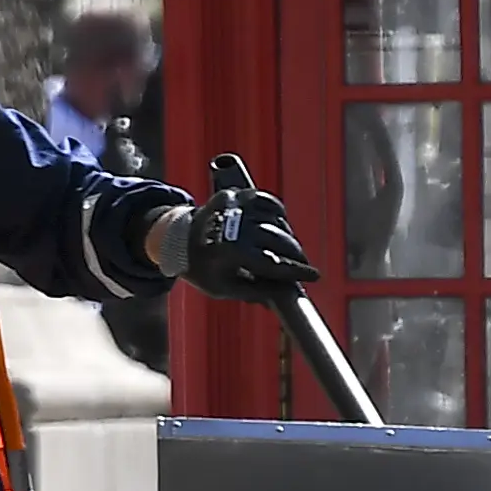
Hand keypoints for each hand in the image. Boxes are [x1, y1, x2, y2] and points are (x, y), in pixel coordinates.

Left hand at [180, 181, 317, 300]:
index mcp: (229, 253)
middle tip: (302, 264)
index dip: (297, 271)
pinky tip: (280, 225)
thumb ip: (257, 293)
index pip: (274, 263)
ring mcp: (235, 206)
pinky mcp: (236, 194)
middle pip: (280, 241)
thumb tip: (286, 295)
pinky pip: (269, 202)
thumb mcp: (224, 289)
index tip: (314, 276)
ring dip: (287, 235)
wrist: (176, 239)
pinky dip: (277, 214)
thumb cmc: (201, 268)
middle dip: (295, 255)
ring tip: (287, 248)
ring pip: (277, 221)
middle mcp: (234, 226)